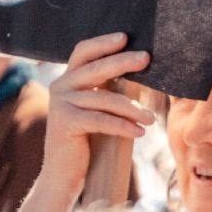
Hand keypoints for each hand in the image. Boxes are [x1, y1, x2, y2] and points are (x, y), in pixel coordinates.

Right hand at [32, 33, 155, 211]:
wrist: (63, 175)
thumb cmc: (86, 142)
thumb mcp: (95, 110)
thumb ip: (106, 90)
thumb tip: (139, 71)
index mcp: (67, 80)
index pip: (83, 51)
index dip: (103, 43)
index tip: (125, 37)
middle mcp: (60, 87)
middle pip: (95, 68)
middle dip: (123, 62)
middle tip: (146, 59)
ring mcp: (60, 104)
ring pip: (104, 98)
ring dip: (131, 107)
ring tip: (151, 118)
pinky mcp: (65, 122)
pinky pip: (100, 119)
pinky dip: (122, 125)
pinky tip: (139, 132)